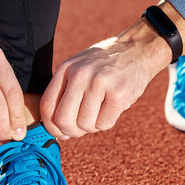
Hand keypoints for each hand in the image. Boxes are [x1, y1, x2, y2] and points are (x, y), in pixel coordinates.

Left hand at [40, 21, 171, 138]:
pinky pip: (104, 124)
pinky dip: (107, 122)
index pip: (46, 106)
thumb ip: (66, 98)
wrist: (137, 50)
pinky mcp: (118, 93)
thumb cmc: (106, 67)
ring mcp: (99, 83)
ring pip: (85, 125)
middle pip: (63, 119)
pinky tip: (112, 108)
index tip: (60, 132)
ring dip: (93, 126)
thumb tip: (60, 134)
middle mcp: (80, 74)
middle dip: (71, 131)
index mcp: (66, 69)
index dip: (51, 127)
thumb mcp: (80, 71)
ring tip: (101, 111)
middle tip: (82, 128)